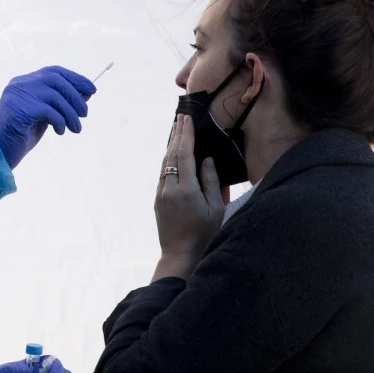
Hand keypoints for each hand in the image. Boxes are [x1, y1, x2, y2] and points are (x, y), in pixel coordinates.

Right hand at [0, 66, 95, 168]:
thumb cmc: (22, 134)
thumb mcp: (45, 116)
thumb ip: (60, 103)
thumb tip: (87, 93)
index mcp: (24, 82)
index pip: (53, 72)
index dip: (75, 79)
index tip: (91, 90)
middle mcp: (19, 84)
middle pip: (55, 80)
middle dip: (75, 96)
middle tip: (85, 114)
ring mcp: (17, 95)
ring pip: (54, 96)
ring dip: (71, 114)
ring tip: (76, 129)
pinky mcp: (18, 109)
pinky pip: (48, 111)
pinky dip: (60, 121)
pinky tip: (60, 131)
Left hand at [153, 114, 225, 280]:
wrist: (180, 254)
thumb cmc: (205, 233)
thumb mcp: (216, 208)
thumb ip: (211, 181)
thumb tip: (207, 159)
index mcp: (186, 189)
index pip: (184, 154)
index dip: (185, 135)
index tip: (187, 119)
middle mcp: (169, 189)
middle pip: (171, 155)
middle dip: (176, 135)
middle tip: (180, 118)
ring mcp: (161, 194)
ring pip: (164, 164)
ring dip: (170, 146)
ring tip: (176, 130)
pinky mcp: (158, 200)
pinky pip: (163, 174)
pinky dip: (168, 160)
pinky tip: (172, 154)